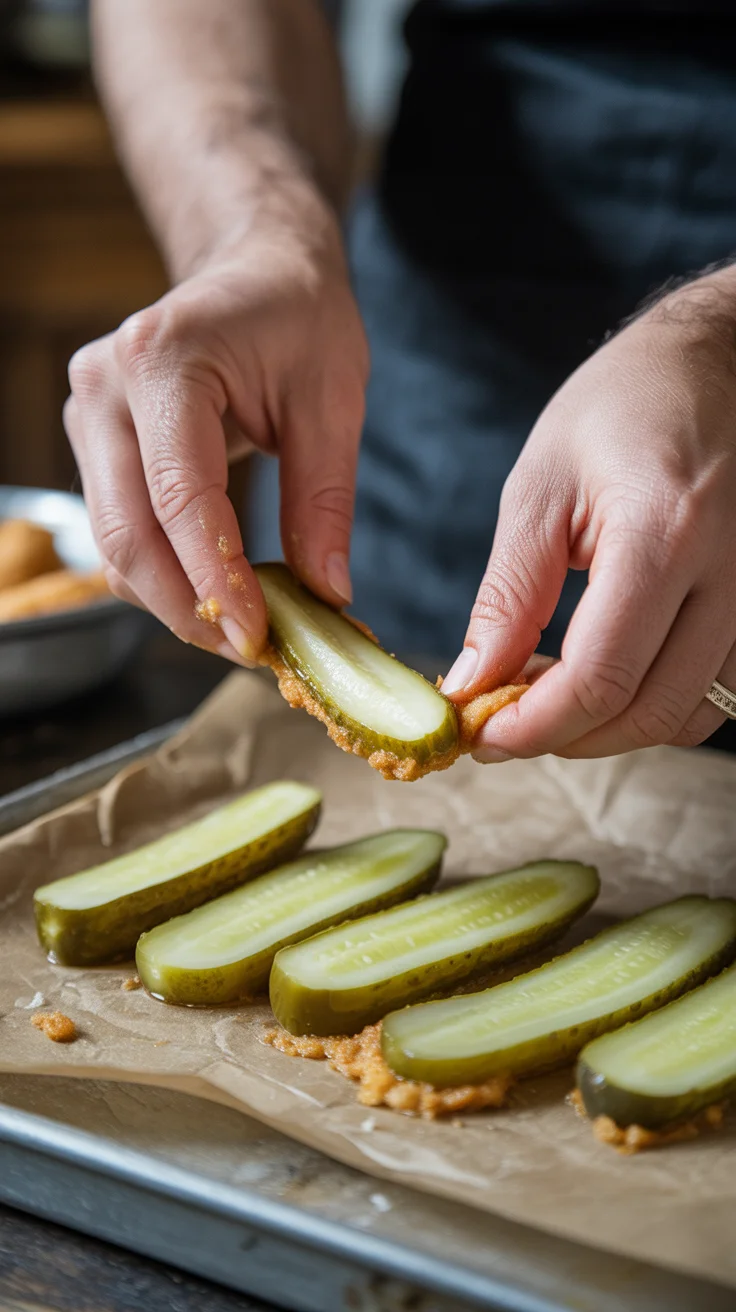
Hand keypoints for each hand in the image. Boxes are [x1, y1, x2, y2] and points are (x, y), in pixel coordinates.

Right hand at [64, 222, 368, 663]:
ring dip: (175, 600)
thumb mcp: (333, 400)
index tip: (258, 639)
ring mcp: (88, 414)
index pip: (180, 497)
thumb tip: (326, 594)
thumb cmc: (298, 317)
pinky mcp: (93, 443)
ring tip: (245, 628)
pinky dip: (165, 574)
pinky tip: (219, 592)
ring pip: (114, 545)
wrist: (255, 269)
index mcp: (163, 360)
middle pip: (129, 535)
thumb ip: (325, 498)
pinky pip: (121, 531)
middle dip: (190, 607)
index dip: (217, 579)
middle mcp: (104, 387)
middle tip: (256, 652)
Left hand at [442, 271, 735, 758]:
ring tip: (548, 696)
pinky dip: (654, 704)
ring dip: (611, 729)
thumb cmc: (622, 406)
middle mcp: (730, 574)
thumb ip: (509, 595)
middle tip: (503, 723)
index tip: (479, 735)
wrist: (718, 361)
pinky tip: (606, 674)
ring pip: (689, 715)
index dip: (531, 727)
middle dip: (566, 738)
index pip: (600, 678)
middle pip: (649, 712)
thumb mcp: (540, 488)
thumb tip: (472, 684)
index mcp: (664, 533)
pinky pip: (716, 690)